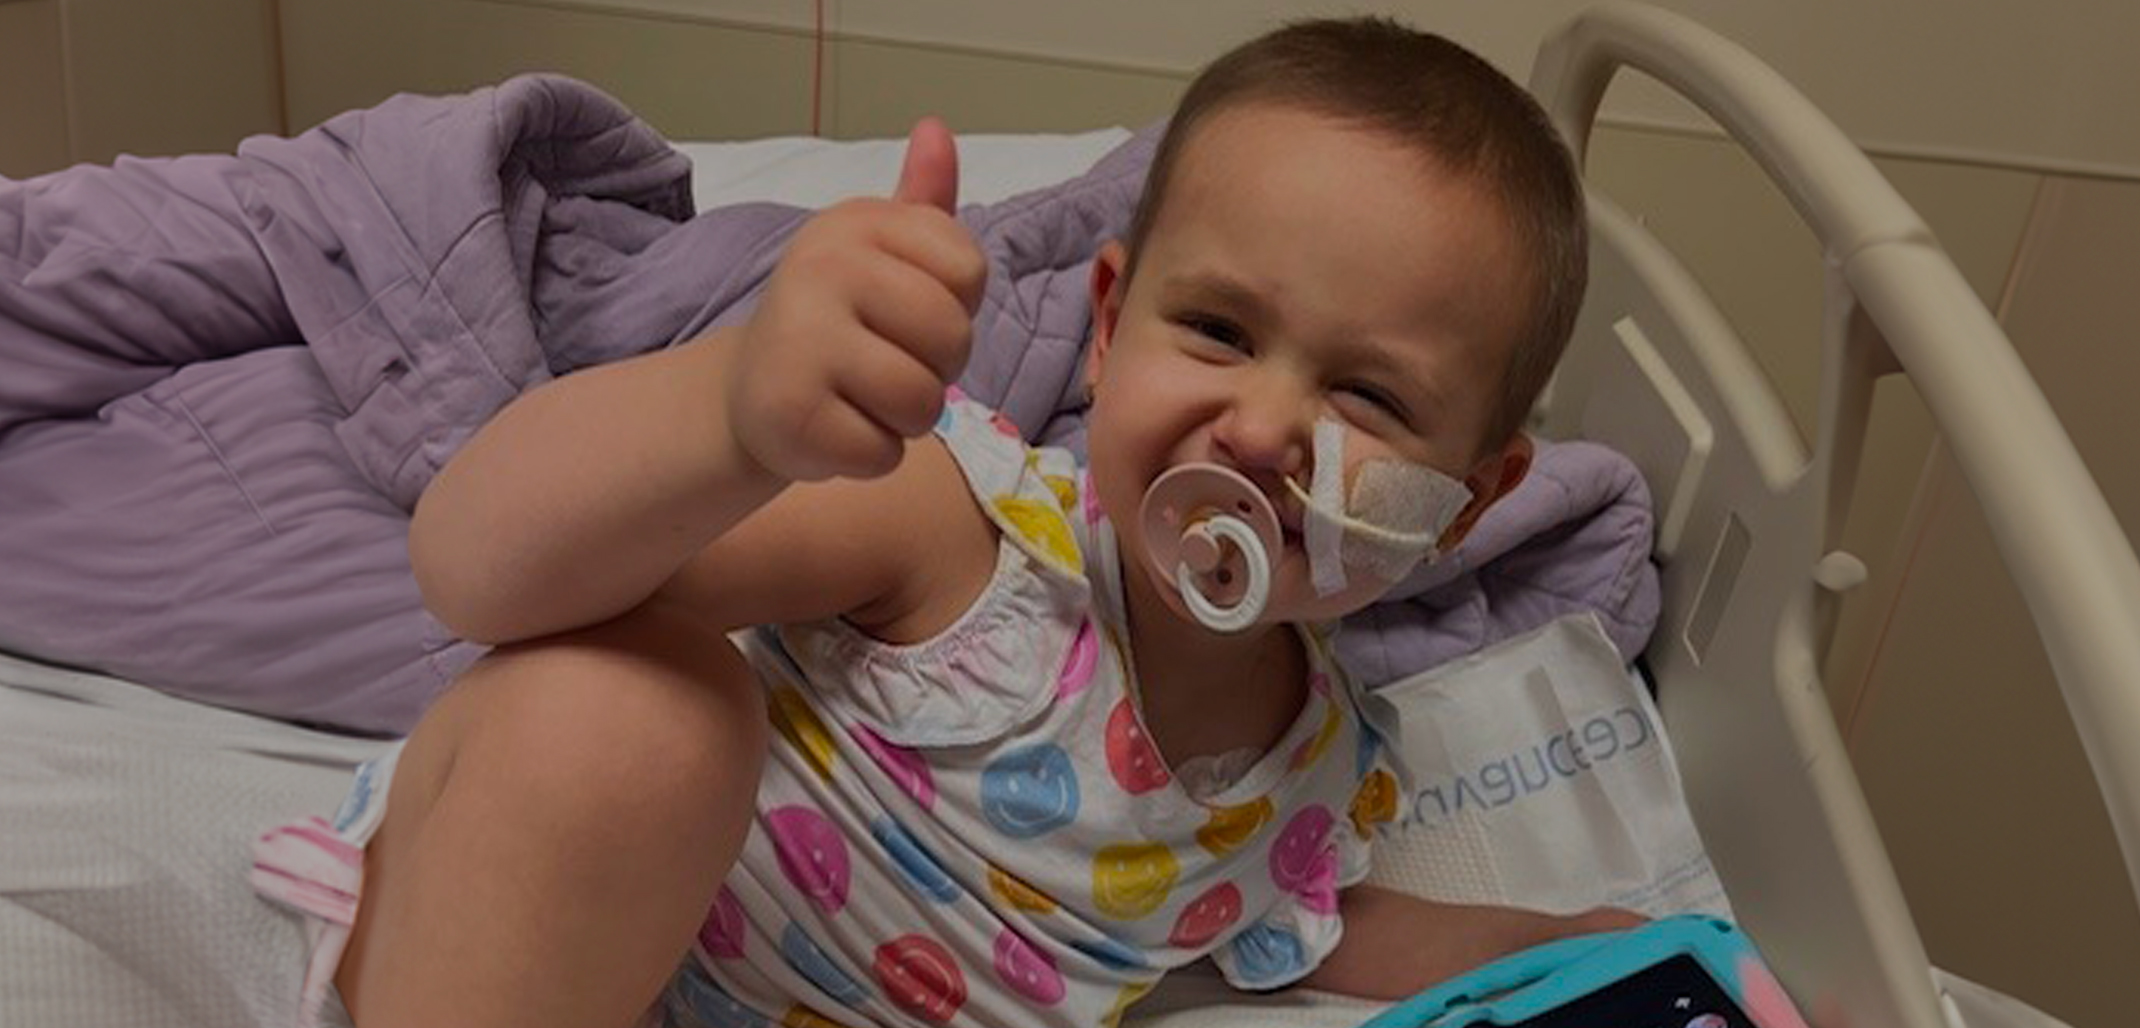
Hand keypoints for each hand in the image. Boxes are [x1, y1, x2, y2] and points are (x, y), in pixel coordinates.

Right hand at [727, 117, 987, 481]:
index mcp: (855, 223)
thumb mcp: (878, 253)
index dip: (953, 308)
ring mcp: (802, 338)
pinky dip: (870, 456)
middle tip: (883, 364)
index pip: (969, 272)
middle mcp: (823, 267)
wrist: (750, 392)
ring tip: (860, 397)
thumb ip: (922, 202)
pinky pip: (884, 452)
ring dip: (904, 418)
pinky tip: (835, 428)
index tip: (905, 312)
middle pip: (951, 338)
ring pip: (922, 402)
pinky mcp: (791, 412)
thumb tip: (936, 129)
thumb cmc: (835, 321)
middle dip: (934, 369)